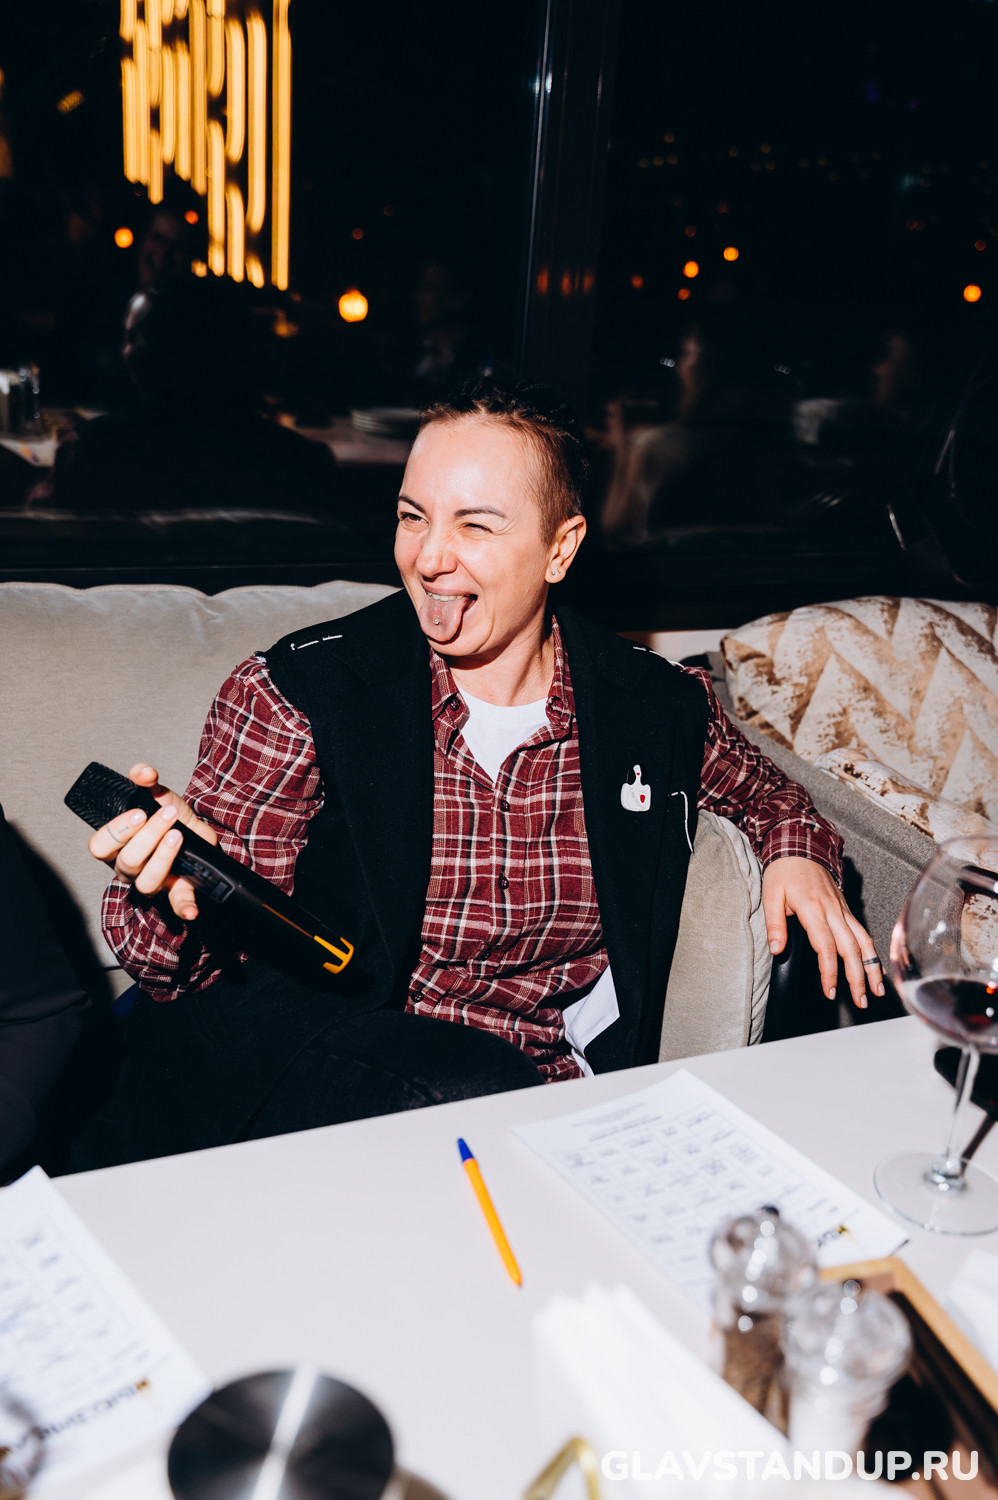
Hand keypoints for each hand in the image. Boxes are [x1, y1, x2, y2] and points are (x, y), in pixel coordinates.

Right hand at [87, 763, 217, 922]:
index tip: (139, 813)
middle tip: (167, 815)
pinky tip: (191, 912)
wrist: (194, 827)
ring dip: (163, 858)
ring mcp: (151, 880)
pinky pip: (176, 903)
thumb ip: (146, 780)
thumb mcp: (155, 793)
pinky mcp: (175, 889)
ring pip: (147, 882)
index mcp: (116, 845)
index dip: (117, 831)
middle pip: (127, 861)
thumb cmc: (165, 814)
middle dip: (148, 836)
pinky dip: (184, 907)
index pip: (100, 846)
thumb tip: (144, 772)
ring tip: (178, 836)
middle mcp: (129, 867)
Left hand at [761, 856, 883, 1009]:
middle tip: (861, 1000)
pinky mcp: (847, 909)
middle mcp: (833, 910)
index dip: (830, 971)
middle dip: (858, 977)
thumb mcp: (770, 896)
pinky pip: (863, 933)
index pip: (826, 946)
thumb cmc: (784, 872)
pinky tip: (877, 967)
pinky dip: (872, 952)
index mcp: (813, 909)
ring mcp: (843, 910)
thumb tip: (777, 950)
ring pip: (863, 941)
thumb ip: (775, 925)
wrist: (800, 848)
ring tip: (877, 990)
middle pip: (851, 948)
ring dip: (872, 967)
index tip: (830, 990)